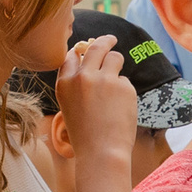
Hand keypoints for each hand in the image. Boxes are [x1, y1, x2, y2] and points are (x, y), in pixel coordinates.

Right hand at [54, 36, 137, 157]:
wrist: (101, 153)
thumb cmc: (85, 135)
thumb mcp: (70, 107)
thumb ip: (77, 85)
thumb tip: (91, 62)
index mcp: (65, 83)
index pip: (71, 55)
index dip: (80, 51)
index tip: (87, 48)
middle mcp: (83, 76)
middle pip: (96, 47)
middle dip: (105, 40)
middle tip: (111, 39)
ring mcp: (104, 79)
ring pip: (115, 58)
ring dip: (117, 65)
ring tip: (116, 86)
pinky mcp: (123, 86)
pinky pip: (125, 81)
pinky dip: (124, 91)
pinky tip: (120, 109)